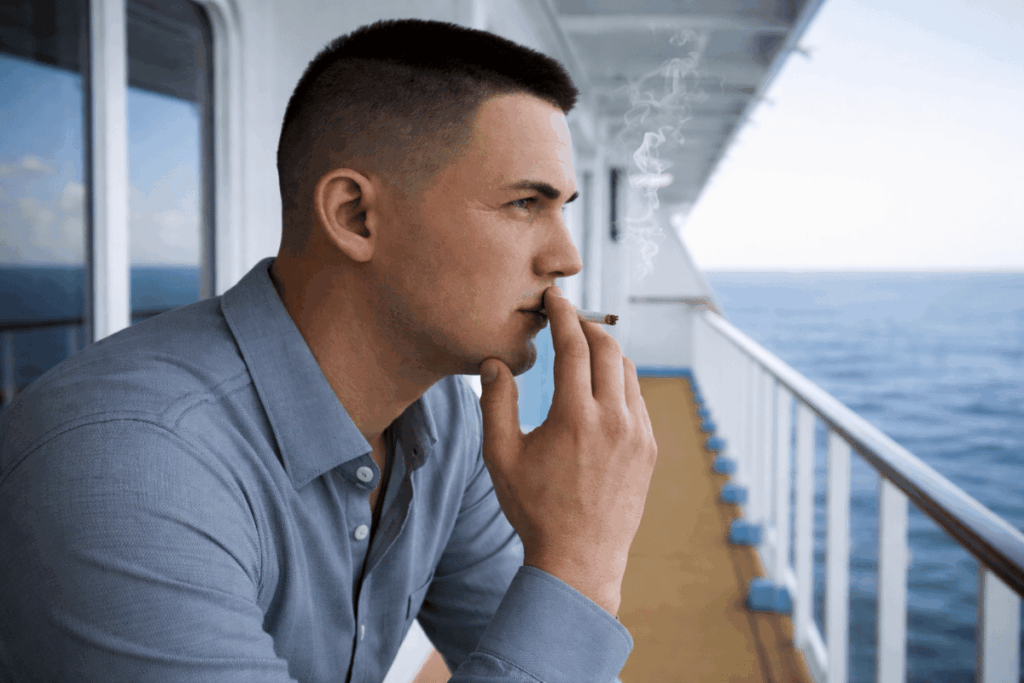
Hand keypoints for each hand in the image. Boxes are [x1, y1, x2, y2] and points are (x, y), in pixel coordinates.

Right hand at [478, 285, 657, 615]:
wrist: (579, 558)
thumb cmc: (533, 508)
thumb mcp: (501, 455)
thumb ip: (495, 402)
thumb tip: (495, 361)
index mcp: (575, 416)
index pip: (573, 345)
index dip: (563, 314)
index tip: (554, 296)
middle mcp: (614, 419)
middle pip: (608, 348)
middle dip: (587, 325)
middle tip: (568, 317)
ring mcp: (638, 434)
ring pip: (627, 371)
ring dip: (606, 352)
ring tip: (583, 349)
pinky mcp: (648, 448)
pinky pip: (637, 399)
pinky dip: (619, 382)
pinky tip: (600, 388)